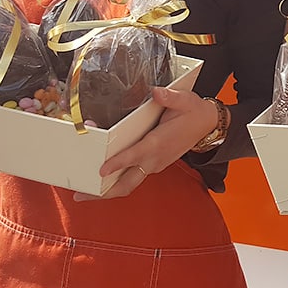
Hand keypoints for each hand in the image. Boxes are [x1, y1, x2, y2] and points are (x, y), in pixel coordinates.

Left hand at [73, 86, 219, 201]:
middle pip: (126, 183)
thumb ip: (169, 97)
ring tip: (84, 190)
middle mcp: (154, 159)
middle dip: (103, 193)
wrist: (207, 124)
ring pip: (128, 183)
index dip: (117, 163)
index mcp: (158, 143)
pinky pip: (132, 177)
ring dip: (107, 189)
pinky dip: (116, 180)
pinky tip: (102, 178)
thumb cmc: (192, 112)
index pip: (134, 156)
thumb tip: (156, 92)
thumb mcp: (184, 100)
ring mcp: (154, 164)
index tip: (101, 170)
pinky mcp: (153, 165)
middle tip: (80, 195)